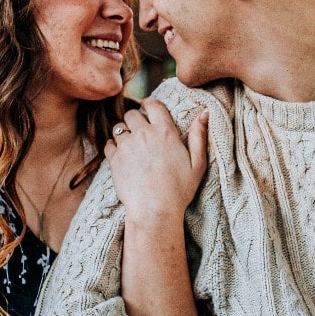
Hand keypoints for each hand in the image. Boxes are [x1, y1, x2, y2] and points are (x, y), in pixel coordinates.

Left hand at [106, 100, 208, 224]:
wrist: (155, 210)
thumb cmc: (179, 190)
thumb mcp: (197, 163)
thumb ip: (199, 136)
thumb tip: (205, 112)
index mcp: (165, 132)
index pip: (153, 105)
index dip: (149, 104)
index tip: (148, 108)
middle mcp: (144, 134)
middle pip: (132, 114)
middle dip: (135, 120)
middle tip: (140, 132)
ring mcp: (127, 146)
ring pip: (119, 129)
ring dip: (124, 134)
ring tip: (132, 148)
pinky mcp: (114, 159)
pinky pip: (109, 145)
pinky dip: (113, 148)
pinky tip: (122, 157)